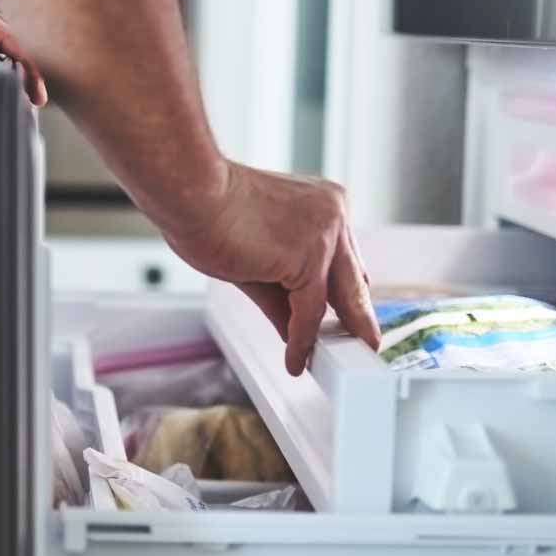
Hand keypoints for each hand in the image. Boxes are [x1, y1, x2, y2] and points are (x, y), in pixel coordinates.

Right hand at [162, 162, 382, 375]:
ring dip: (330, 334)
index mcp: (322, 204)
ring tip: (327, 361)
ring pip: (337, 297)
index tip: (348, 316)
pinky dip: (302, 339)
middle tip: (364, 344)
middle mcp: (332, 214)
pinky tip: (296, 358)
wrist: (191, 194)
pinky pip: (310, 310)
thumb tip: (292, 330)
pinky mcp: (309, 257)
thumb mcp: (255, 258)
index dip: (345, 292)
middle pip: (352, 279)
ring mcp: (325, 234)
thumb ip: (280, 295)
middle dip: (356, 317)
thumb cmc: (209, 213)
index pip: (344, 259)